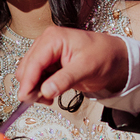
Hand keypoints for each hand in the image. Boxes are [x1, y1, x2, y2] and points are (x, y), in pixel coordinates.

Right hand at [14, 26, 129, 105]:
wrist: (114, 58)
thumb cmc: (104, 55)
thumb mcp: (86, 67)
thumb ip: (65, 79)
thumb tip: (45, 91)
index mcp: (53, 38)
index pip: (33, 62)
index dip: (27, 81)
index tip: (25, 98)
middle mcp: (46, 44)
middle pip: (26, 68)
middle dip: (31, 86)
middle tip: (45, 100)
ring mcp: (46, 54)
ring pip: (28, 75)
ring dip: (35, 89)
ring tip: (50, 99)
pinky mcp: (49, 65)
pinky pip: (36, 79)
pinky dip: (40, 89)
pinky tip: (51, 94)